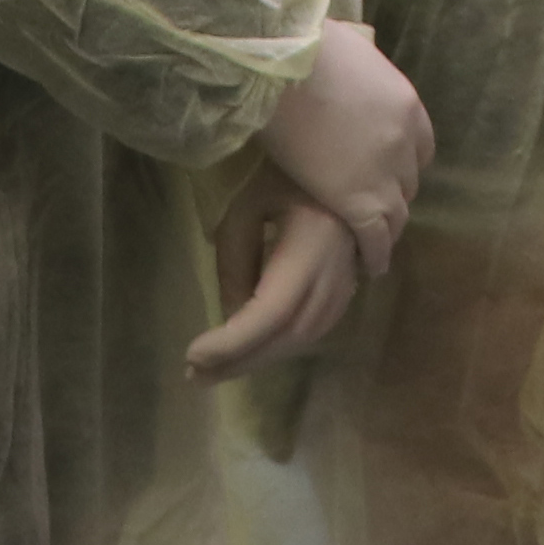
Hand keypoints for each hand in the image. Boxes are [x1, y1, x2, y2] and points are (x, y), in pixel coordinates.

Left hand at [184, 191, 364, 383]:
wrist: (349, 169)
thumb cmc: (288, 177)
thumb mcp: (248, 207)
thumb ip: (235, 260)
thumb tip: (230, 315)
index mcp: (311, 245)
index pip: (272, 311)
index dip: (235, 341)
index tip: (194, 354)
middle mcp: (336, 273)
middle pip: (287, 336)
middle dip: (240, 360)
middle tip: (195, 375)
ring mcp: (347, 285)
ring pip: (302, 340)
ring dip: (258, 359)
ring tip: (214, 370)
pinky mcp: (347, 291)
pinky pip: (313, 331)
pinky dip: (278, 347)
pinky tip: (249, 351)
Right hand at [252, 20, 428, 272]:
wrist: (283, 68)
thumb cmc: (305, 48)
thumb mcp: (349, 50)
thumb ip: (359, 70)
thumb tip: (350, 60)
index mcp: (407, 106)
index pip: (420, 148)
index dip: (402, 164)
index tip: (385, 174)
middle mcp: (406, 144)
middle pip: (408, 183)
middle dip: (393, 196)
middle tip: (372, 209)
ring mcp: (386, 176)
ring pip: (397, 217)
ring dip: (386, 232)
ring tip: (371, 248)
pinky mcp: (360, 203)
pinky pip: (375, 240)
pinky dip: (374, 257)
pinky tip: (366, 268)